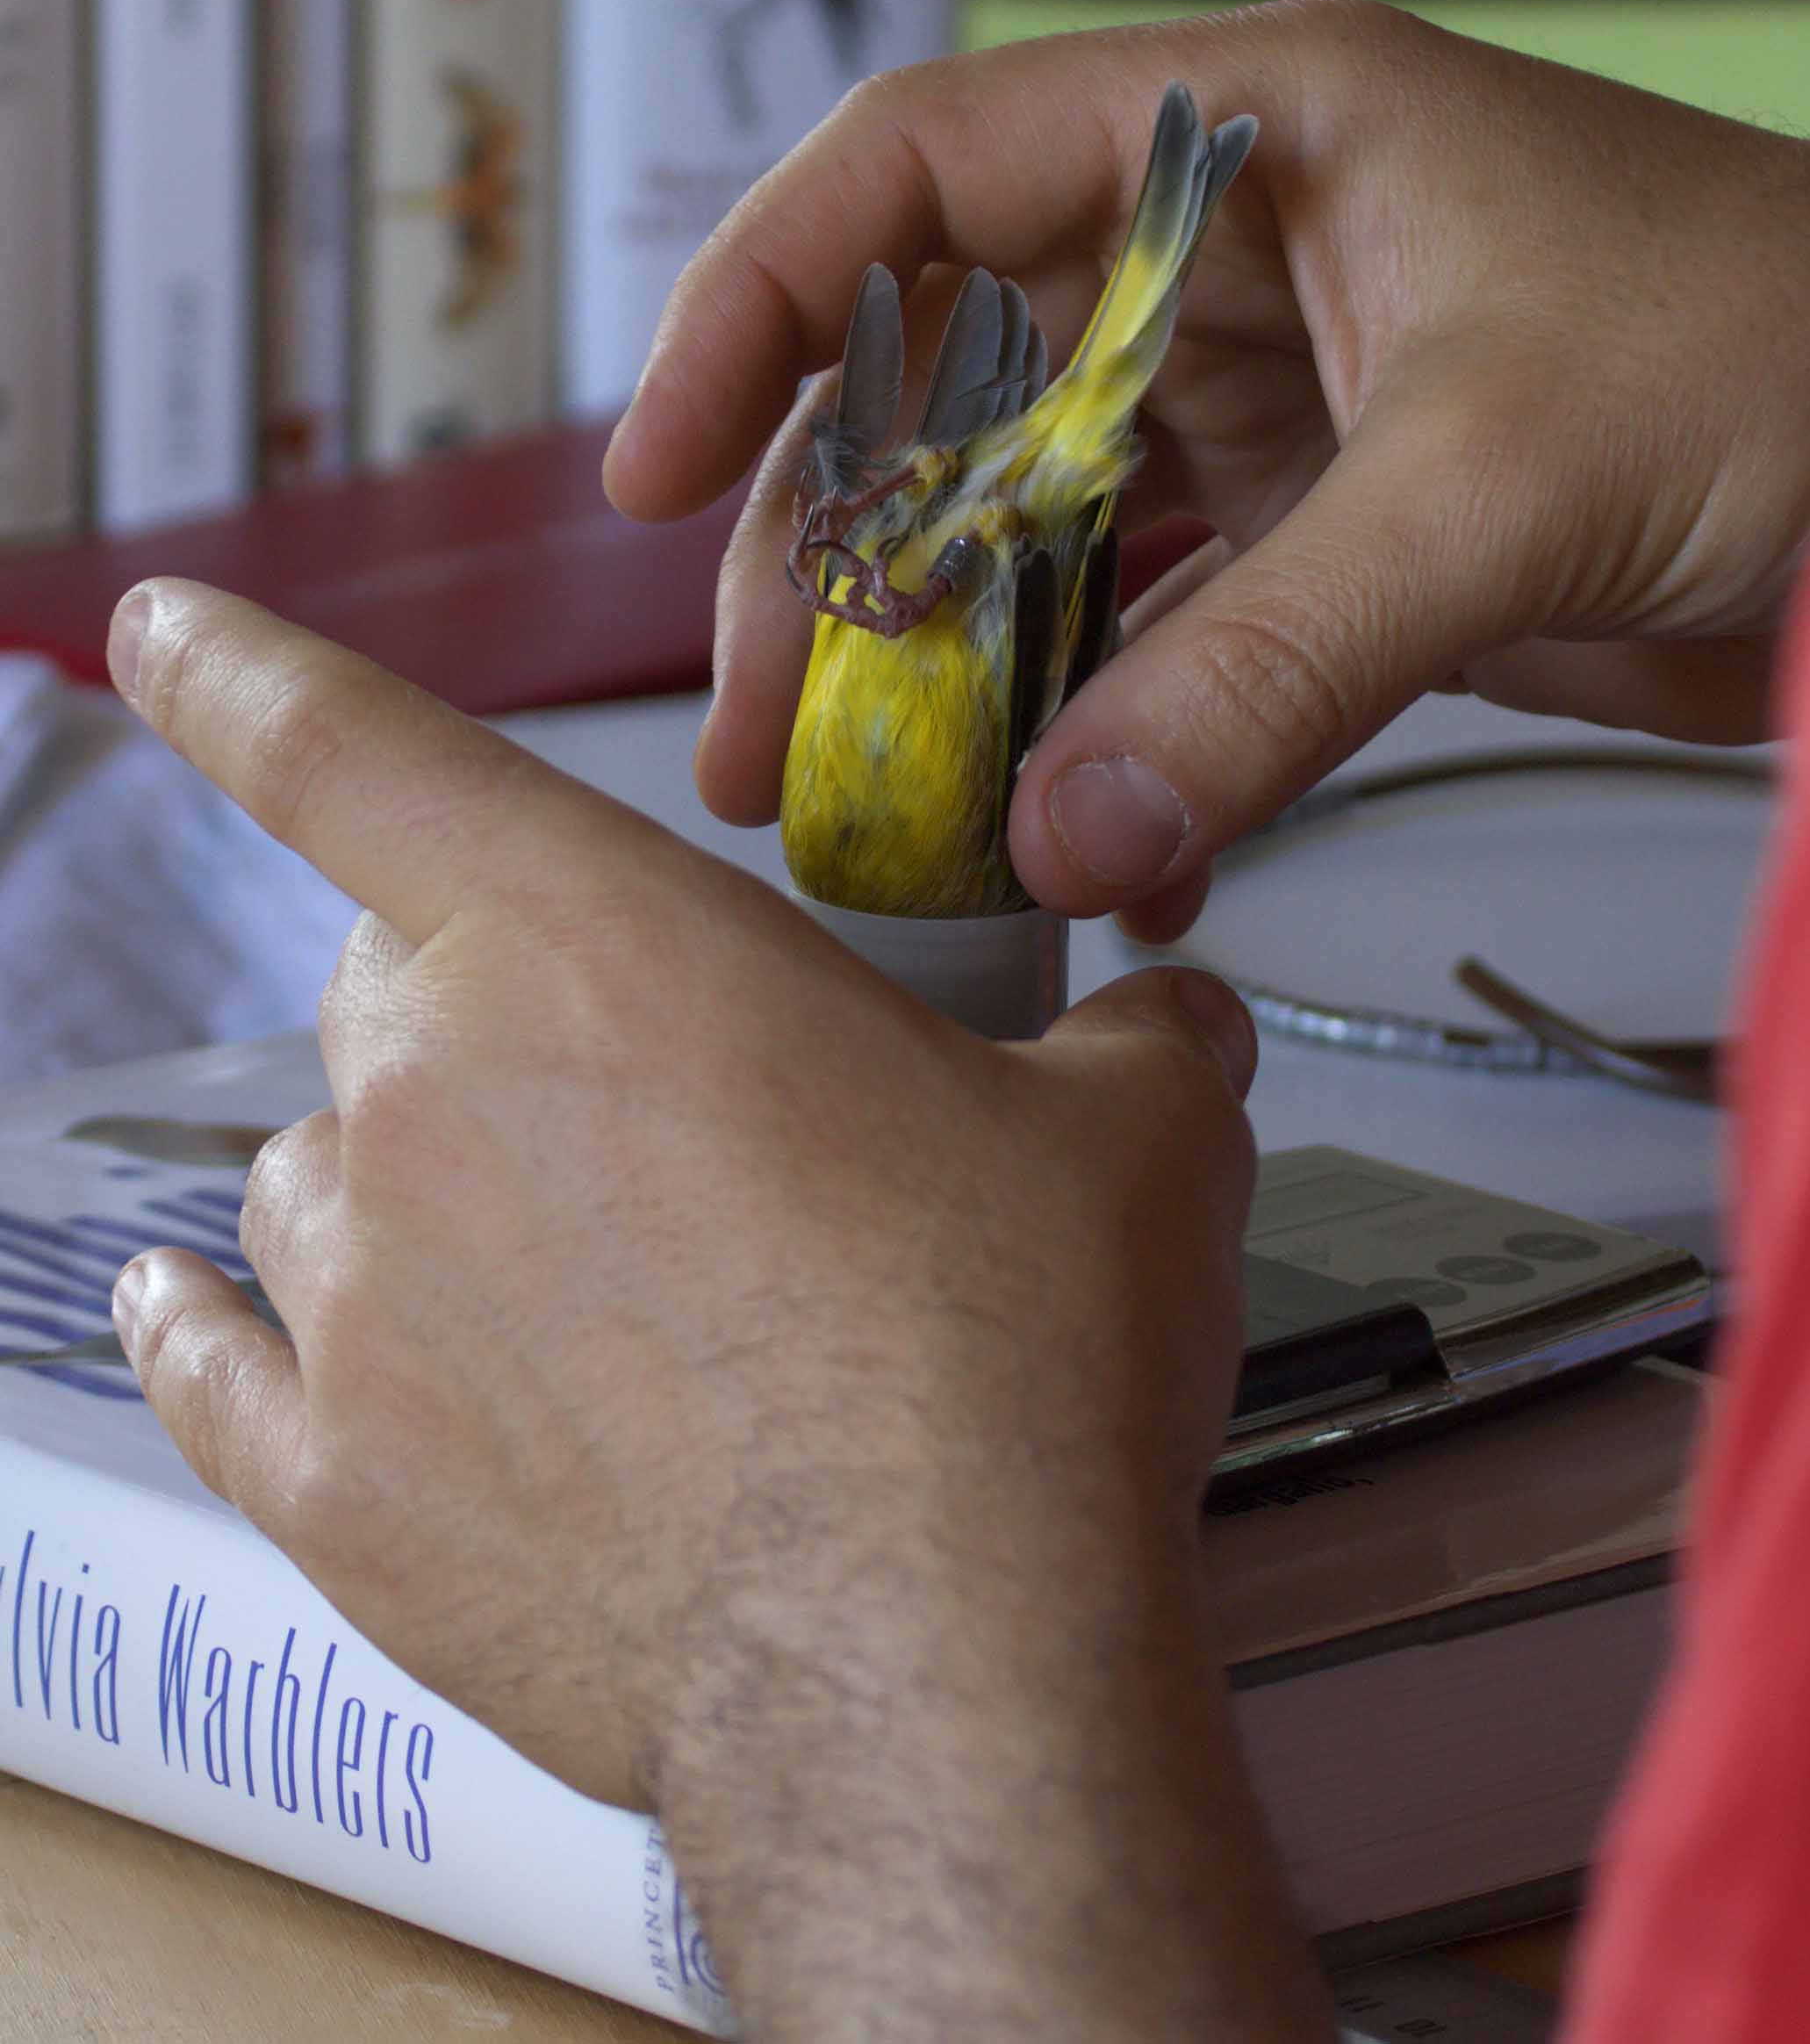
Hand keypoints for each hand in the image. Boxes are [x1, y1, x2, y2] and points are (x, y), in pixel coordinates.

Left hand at [105, 581, 1323, 2042]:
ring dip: (412, 1186)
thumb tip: (1167, 1027)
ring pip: (320, 1170)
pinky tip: (218, 1321)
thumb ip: (1127, 1038)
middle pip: (391, 980)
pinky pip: (212, 1362)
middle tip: (654, 1121)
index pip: (353, 748)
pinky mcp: (332, 1484)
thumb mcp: (1132, 1136)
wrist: (937, 1670)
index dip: (237, 666)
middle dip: (497, 1012)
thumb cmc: (1006, 1379)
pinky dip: (215, 1332)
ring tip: (576, 1279)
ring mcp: (357, 1292)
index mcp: (597, 941)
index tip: (158, 625)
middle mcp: (433, 1086)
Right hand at [607, 1, 1809, 936]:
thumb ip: (1268, 670)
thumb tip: (1063, 839)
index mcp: (1247, 131)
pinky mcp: (1346, 543)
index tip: (657, 468)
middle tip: (762, 734)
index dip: (761, 301)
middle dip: (841, 552)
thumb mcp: (1495, 489)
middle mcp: (1233, 256)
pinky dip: (1112, 739)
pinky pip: (1171, 639)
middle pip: (950, 382)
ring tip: (868, 823)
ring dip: (958, 671)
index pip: (919, 166)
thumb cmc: (1790, 351)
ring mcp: (1285, 406)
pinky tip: (1070, 845)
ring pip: (1047, 531)